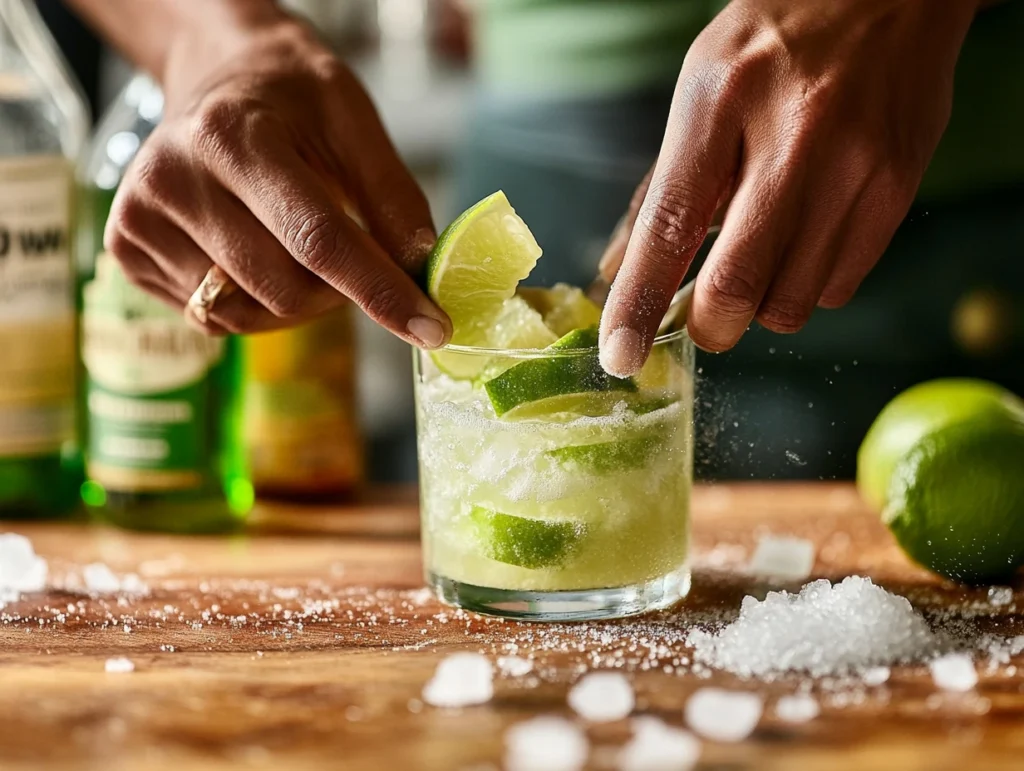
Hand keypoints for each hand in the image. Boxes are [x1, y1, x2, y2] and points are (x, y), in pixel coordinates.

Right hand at [105, 16, 451, 347]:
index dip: (380, 291)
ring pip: (247, 314)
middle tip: (355, 259)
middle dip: (339, 294)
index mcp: (233, 136)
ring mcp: (139, 217)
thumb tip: (421, 271)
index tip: (433, 328)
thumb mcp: (354, 122)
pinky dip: (254, 303)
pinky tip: (255, 252)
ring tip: (298, 247)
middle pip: (284, 290)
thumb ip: (394, 198)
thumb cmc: (291, 99)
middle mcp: (172, 178)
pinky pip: (213, 318)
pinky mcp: (126, 250)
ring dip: (298, 303)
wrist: (217, 77)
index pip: (318, 239)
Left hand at [598, 0, 979, 375]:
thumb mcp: (701, 92)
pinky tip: (805, 238)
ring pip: (791, 303)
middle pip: (738, 286)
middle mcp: (792, 138)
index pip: (670, 227)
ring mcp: (854, 168)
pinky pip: (838, 287)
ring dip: (761, 305)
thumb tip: (617, 272)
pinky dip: (807, 285)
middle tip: (703, 315)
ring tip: (762, 255)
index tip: (621, 356)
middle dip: (710, 325)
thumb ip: (662, 189)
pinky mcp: (897, 190)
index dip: (639, 304)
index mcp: (720, 104)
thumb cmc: (774, 44)